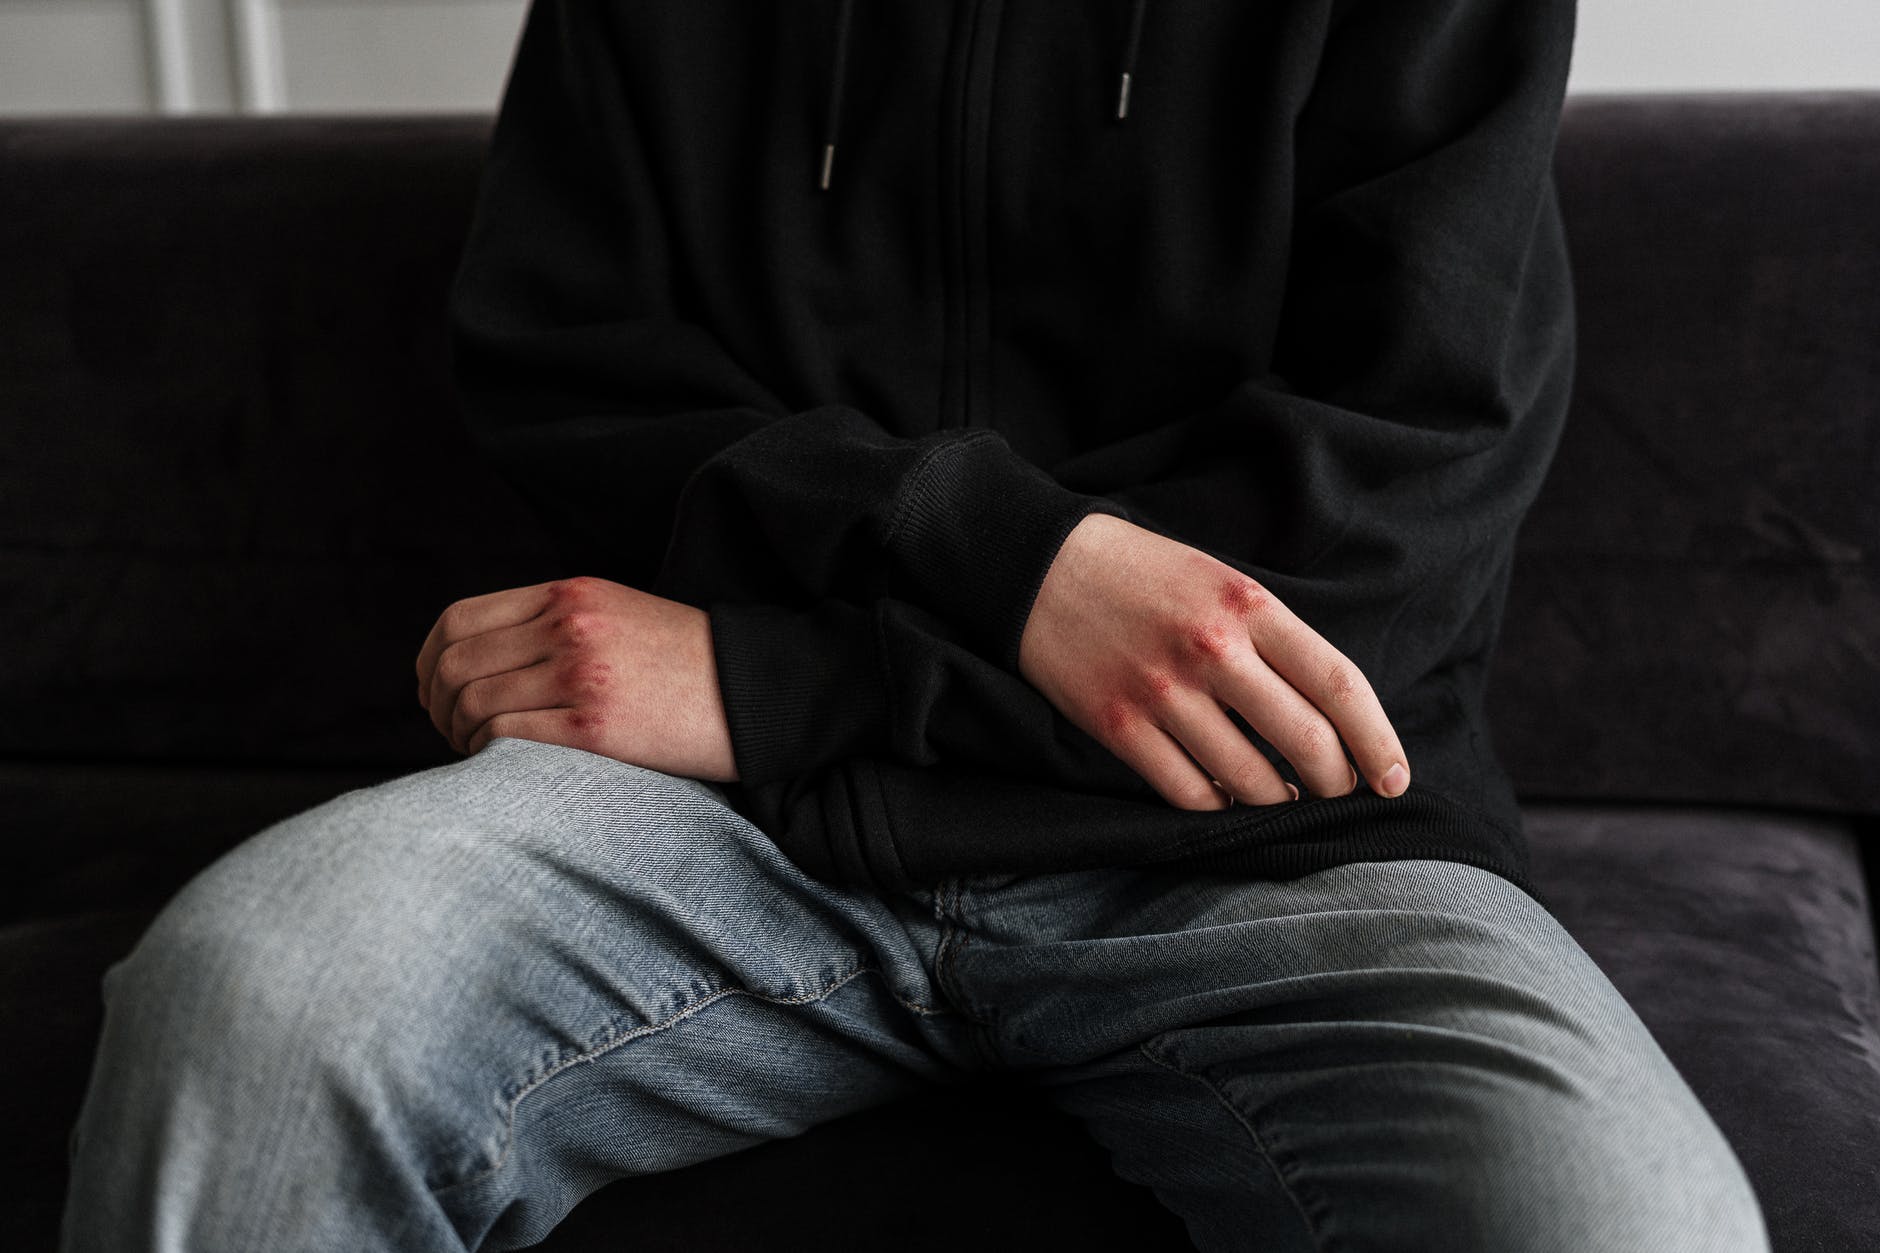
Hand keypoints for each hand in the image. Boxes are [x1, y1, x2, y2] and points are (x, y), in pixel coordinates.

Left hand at [413, 576, 737, 781]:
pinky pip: (506, 739)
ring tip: (476, 753)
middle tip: (450, 732)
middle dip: (436, 706)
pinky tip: (500, 767)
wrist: (759, 693)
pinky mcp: (596, 727)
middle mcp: (568, 627)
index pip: (459, 620)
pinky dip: (487, 756)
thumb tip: (484, 661)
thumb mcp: (618, 615)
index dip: (429, 662)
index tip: (434, 691)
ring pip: (473, 704)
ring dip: (459, 736)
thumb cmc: (688, 664)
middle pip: (455, 664)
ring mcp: (581, 675)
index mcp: (570, 595)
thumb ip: (554, 624)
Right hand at [1018, 513, 1408, 810]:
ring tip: (1279, 794)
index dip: (1378, 741)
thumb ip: (1274, 639)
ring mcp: (1163, 692)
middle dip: (1335, 782)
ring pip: (1251, 780)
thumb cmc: (1144, 576)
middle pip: (1307, 742)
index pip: (1340, 685)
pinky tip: (1224, 792)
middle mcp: (1212, 650)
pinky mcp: (1119, 726)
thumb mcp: (1222, 583)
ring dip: (1277, 800)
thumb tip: (1330, 715)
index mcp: (1249, 606)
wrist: (1039, 568)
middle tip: (1336, 790)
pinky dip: (1218, 804)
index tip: (1394, 779)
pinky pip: (1190, 793)